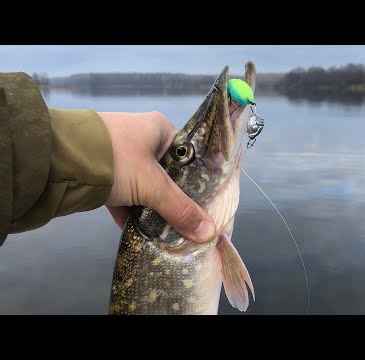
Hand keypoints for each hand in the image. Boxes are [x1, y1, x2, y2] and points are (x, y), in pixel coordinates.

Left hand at [98, 111, 214, 242]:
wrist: (57, 161)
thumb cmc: (115, 159)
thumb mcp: (152, 185)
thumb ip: (179, 209)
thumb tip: (207, 232)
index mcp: (159, 129)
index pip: (189, 155)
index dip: (200, 180)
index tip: (208, 203)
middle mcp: (142, 139)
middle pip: (168, 175)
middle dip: (176, 199)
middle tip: (191, 220)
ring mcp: (121, 156)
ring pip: (146, 186)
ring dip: (154, 208)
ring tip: (170, 229)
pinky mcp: (104, 173)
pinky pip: (126, 195)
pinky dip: (132, 213)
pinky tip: (143, 232)